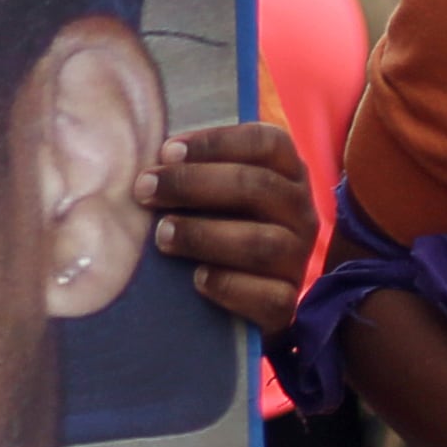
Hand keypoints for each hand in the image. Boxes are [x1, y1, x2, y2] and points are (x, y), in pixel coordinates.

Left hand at [143, 120, 317, 337]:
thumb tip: (151, 152)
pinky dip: (230, 285)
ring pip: (262, 243)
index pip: (266, 143)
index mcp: (288, 173)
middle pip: (257, 186)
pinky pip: (269, 296)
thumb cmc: (220, 227)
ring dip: (205, 235)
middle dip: (193, 184)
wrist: (242, 302)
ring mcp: (298, 259)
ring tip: (163, 234)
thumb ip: (197, 169)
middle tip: (146, 189)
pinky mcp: (287, 303)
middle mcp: (301, 212)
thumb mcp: (218, 193)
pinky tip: (198, 279)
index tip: (166, 152)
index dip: (216, 142)